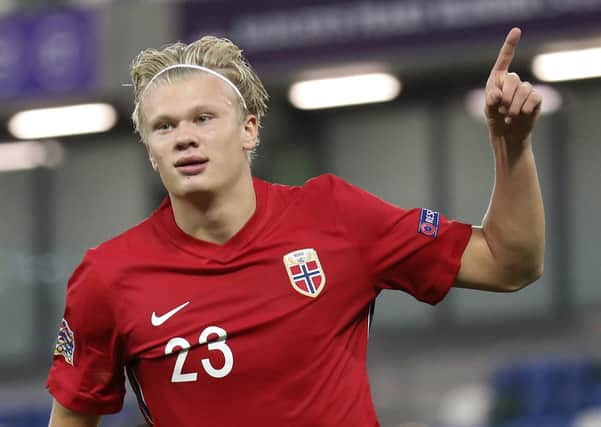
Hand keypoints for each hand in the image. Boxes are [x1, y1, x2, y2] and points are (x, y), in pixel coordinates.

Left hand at [485, 27, 541, 144]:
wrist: (508, 134)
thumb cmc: (495, 118)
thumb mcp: (488, 109)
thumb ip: (490, 100)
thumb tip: (498, 94)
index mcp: (499, 79)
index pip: (504, 60)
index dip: (510, 45)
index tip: (517, 30)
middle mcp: (513, 81)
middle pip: (513, 79)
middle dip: (506, 97)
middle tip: (502, 110)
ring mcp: (526, 88)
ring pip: (523, 90)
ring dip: (514, 106)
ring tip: (509, 116)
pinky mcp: (536, 98)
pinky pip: (533, 98)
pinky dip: (525, 109)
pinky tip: (522, 115)